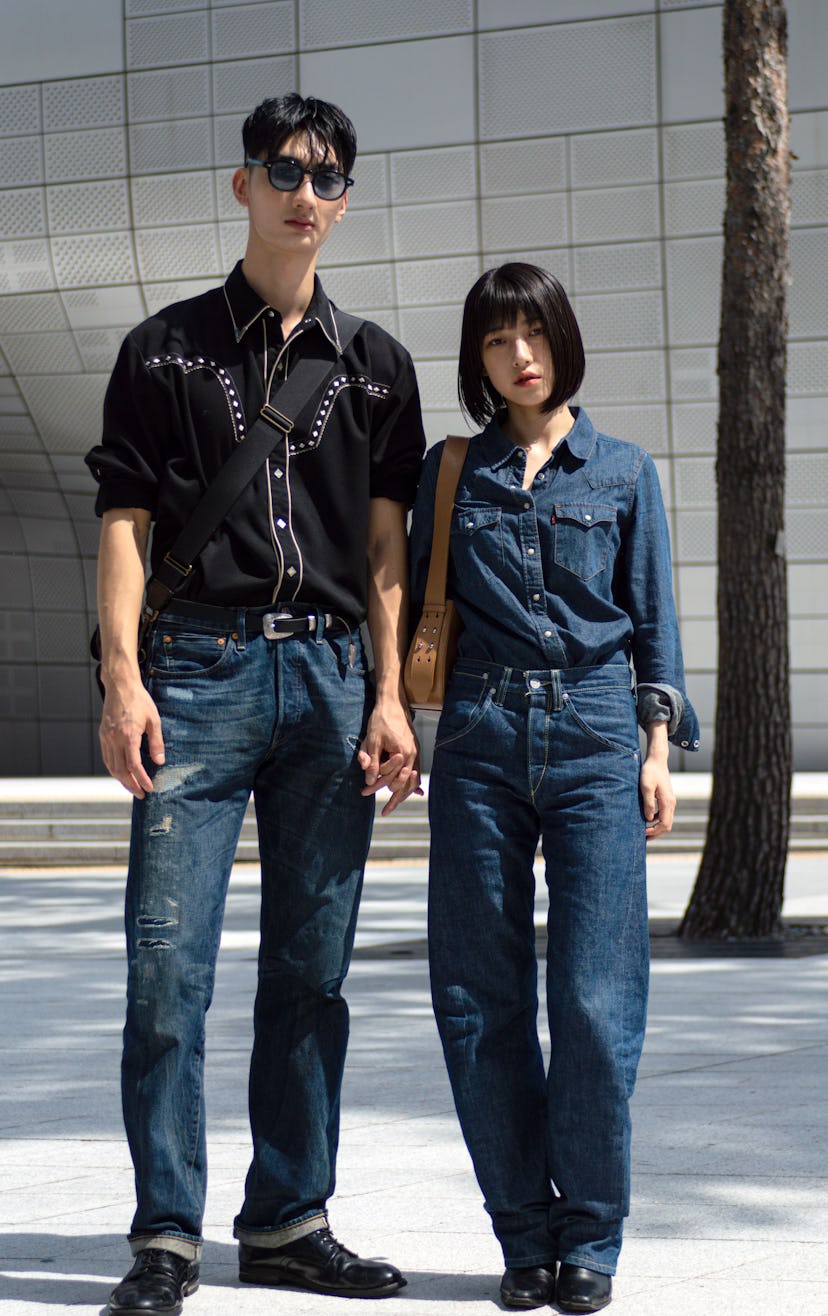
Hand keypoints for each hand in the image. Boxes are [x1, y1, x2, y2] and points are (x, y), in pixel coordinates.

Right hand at [99, 675, 163, 798]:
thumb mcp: (154, 720)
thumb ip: (156, 742)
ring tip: (132, 788)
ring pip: (111, 766)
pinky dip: (114, 769)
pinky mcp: (103, 735)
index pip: (134, 765)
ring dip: (121, 780)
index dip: (141, 779)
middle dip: (131, 785)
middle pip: (120, 770)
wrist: (120, 686)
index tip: (149, 788)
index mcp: (128, 735)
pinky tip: (122, 773)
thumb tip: (160, 761)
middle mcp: (114, 738)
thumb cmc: (139, 701)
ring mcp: (106, 737)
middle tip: (141, 794)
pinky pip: (107, 757)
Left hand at [358, 700, 421, 815]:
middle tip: (383, 809)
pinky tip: (415, 793)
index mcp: (403, 753)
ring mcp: (416, 753)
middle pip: (403, 784)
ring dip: (403, 794)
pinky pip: (415, 773)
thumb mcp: (371, 741)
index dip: (375, 785)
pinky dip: (412, 784)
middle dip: (392, 797)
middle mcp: (413, 755)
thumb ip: (371, 761)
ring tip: (394, 806)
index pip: (389, 777)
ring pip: (412, 781)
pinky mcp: (415, 751)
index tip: (364, 791)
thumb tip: (369, 779)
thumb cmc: (381, 720)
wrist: (393, 704)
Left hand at [639, 753, 675, 840]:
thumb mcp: (646, 787)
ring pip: (666, 821)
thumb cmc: (650, 772)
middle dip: (656, 834)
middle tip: (643, 840)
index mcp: (667, 802)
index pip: (664, 824)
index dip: (654, 832)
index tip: (643, 833)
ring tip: (644, 833)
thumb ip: (648, 804)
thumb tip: (648, 819)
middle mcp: (671, 804)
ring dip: (656, 828)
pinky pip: (664, 815)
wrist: (657, 760)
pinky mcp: (666, 799)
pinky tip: (646, 821)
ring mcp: (670, 801)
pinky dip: (656, 821)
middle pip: (667, 825)